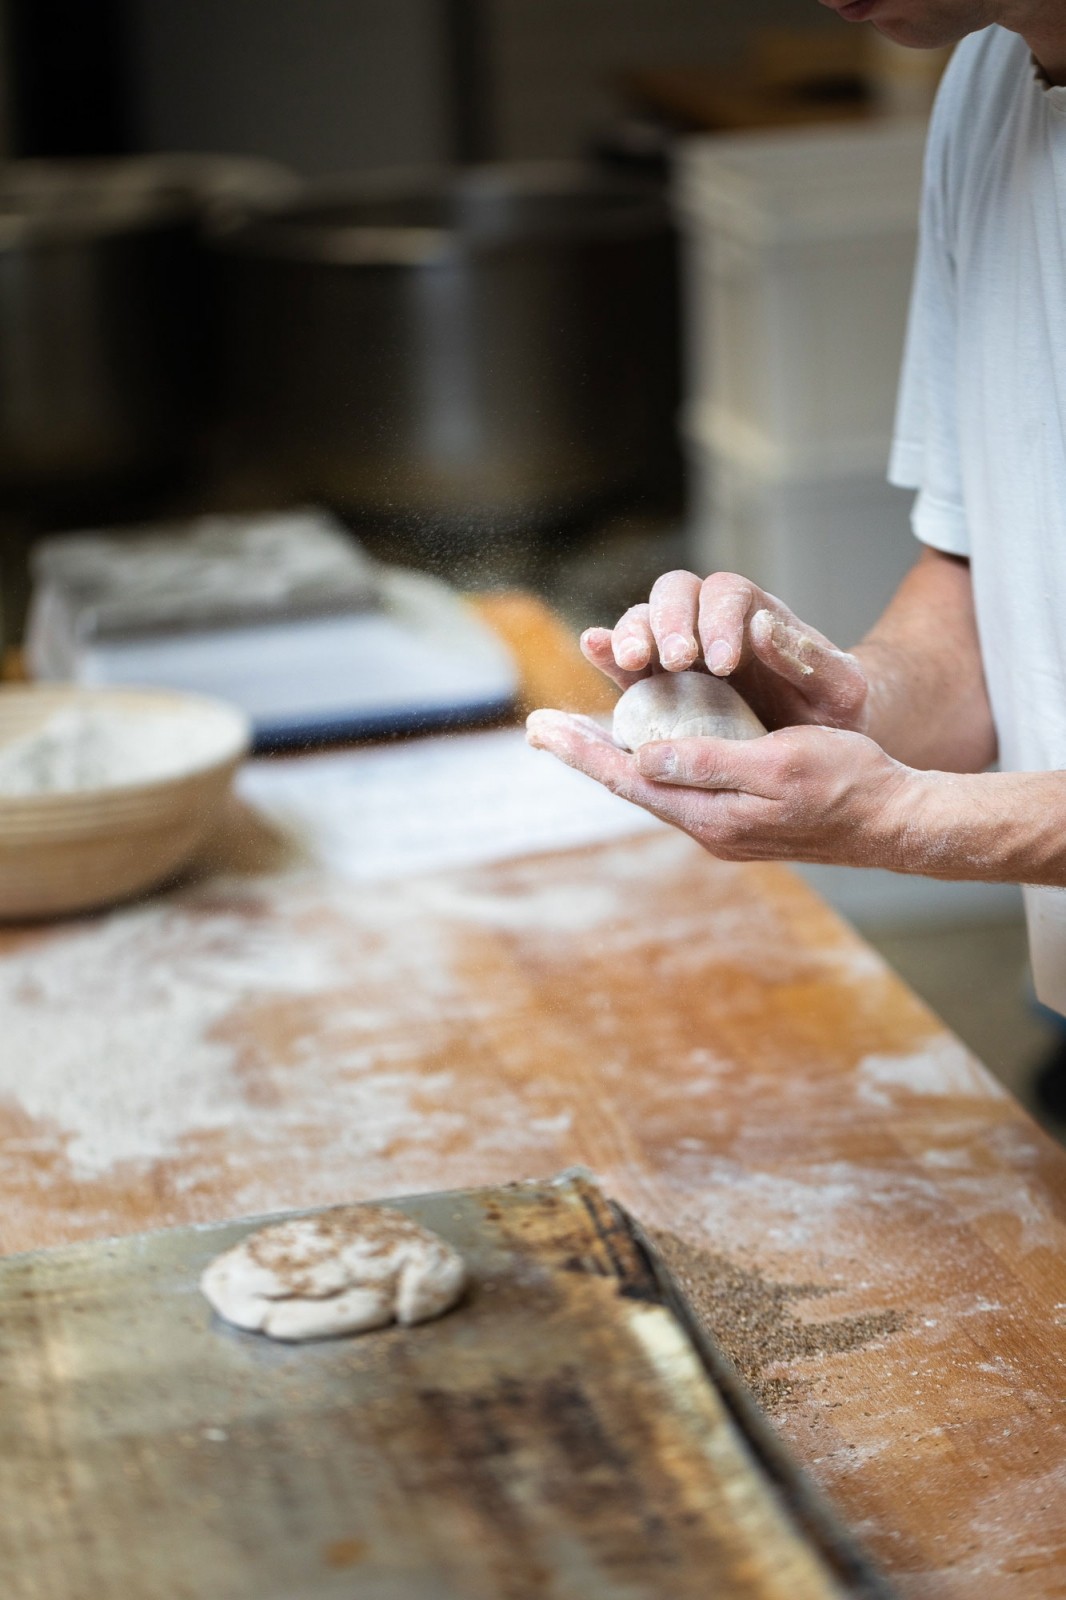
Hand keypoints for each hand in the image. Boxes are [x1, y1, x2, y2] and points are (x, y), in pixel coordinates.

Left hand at [525, 712, 912, 868]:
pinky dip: (651, 763)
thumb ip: (710, 762)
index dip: (582, 750)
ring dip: (613, 758)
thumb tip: (643, 758)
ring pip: (652, 786)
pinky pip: (680, 786)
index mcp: (711, 815)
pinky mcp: (738, 818)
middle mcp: (708, 826)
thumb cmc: (846, 783)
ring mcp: (722, 826)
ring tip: (576, 733)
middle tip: (539, 727)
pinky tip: (643, 748)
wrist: (894, 822)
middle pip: (630, 784)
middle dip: (584, 752)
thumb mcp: (778, 763)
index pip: (628, 779)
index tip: (539, 727)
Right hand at [581, 569, 869, 733]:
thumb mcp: (841, 689)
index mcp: (755, 615)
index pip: (728, 594)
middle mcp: (710, 623)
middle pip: (675, 594)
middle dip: (670, 621)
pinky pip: (623, 663)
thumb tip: (762, 625)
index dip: (719, 619)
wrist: (817, 748)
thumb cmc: (833, 713)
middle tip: (677, 659)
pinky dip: (606, 652)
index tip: (724, 661)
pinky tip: (594, 649)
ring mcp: (678, 652)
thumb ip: (811, 660)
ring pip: (643, 620)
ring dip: (632, 634)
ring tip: (634, 660)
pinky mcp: (655, 686)